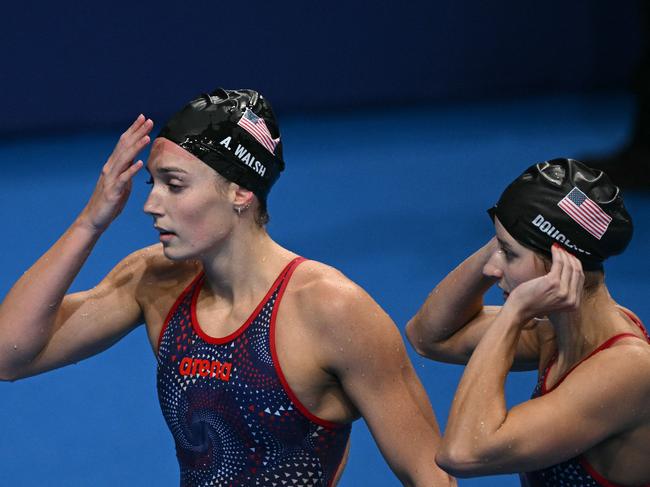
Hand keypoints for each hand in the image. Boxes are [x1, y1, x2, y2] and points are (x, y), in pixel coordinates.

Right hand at [79, 115, 152, 231]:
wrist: (94, 219)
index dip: (134, 130)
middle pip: (124, 146)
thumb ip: (127, 172)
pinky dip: (131, 170)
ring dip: (136, 147)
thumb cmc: (110, 202)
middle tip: (148, 120)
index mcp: (113, 165)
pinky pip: (123, 179)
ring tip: (147, 137)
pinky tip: (140, 163)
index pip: (124, 143)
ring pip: (124, 159)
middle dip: (137, 132)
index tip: (144, 118)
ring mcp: (111, 179)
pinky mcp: (113, 191)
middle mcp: (110, 168)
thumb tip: (136, 162)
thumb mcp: (122, 184)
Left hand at [506, 244, 583, 320]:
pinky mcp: (553, 282)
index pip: (580, 279)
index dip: (577, 265)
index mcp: (574, 303)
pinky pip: (559, 263)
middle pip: (577, 271)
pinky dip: (557, 254)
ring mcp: (563, 291)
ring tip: (558, 248)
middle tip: (564, 250)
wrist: (520, 310)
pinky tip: (554, 248)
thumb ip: (564, 290)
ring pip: (569, 266)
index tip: (571, 257)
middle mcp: (571, 298)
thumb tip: (569, 270)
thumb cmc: (533, 303)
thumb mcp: (555, 300)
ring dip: (564, 254)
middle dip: (571, 258)